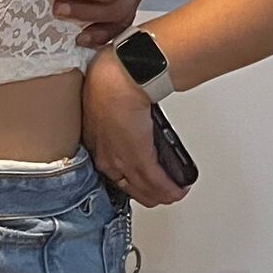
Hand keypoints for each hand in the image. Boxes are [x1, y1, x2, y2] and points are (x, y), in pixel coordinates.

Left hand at [82, 55, 189, 207]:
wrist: (117, 79)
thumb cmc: (107, 80)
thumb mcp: (102, 102)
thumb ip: (109, 115)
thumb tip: (123, 114)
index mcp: (94, 144)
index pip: (111, 174)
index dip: (129, 180)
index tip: (140, 180)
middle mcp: (106, 158)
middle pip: (129, 188)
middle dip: (148, 192)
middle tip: (161, 189)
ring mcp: (122, 161)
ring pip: (144, 190)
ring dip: (162, 193)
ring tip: (173, 190)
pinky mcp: (140, 159)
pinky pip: (157, 183)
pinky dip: (171, 189)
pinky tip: (178, 189)